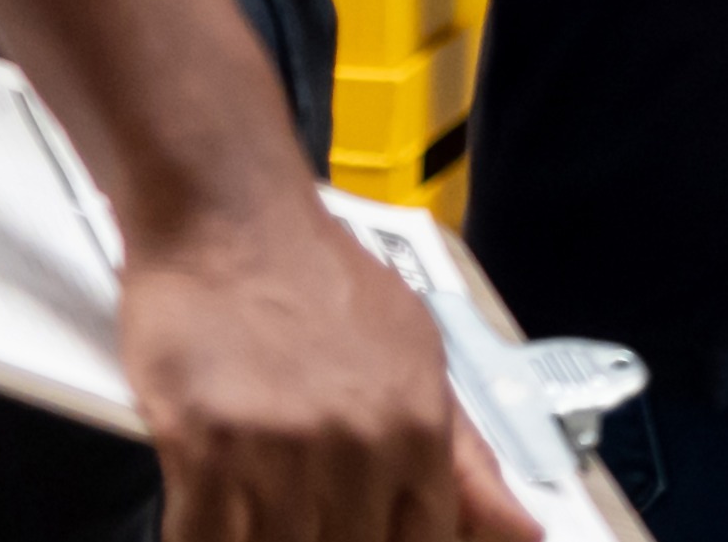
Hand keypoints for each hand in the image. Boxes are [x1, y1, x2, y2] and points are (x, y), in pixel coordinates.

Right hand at [117, 193, 545, 541]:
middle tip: (314, 522)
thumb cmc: (324, 281)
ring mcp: (278, 451)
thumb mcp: (421, 355)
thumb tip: (524, 532)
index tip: (376, 538)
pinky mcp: (202, 446)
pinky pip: (203, 538)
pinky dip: (204, 541)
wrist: (232, 217)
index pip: (426, 541)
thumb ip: (469, 457)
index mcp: (417, 430)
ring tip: (266, 519)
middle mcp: (356, 448)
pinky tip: (212, 528)